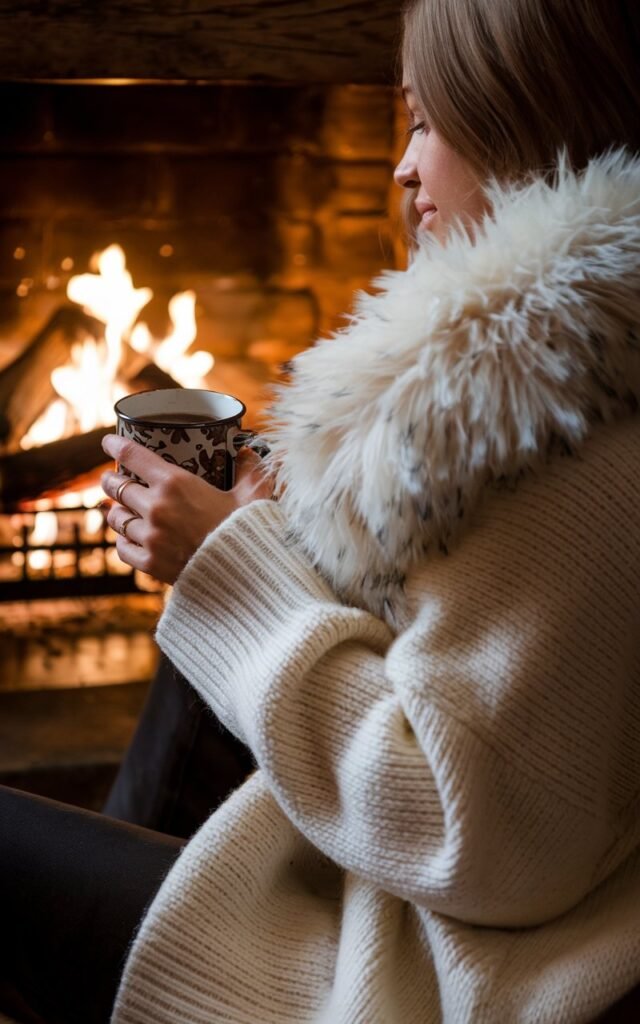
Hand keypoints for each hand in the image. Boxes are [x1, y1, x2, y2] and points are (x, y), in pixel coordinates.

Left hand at [100, 434, 273, 583]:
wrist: (244, 574)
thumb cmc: (248, 530)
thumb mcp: (254, 494)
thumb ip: (250, 470)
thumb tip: (248, 452)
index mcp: (175, 483)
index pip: (133, 455)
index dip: (115, 445)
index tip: (108, 443)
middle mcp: (156, 507)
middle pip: (117, 486)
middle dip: (110, 479)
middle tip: (111, 477)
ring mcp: (150, 537)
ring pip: (116, 518)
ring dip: (116, 511)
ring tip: (118, 508)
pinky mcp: (150, 563)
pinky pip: (123, 548)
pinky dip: (123, 541)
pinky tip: (128, 538)